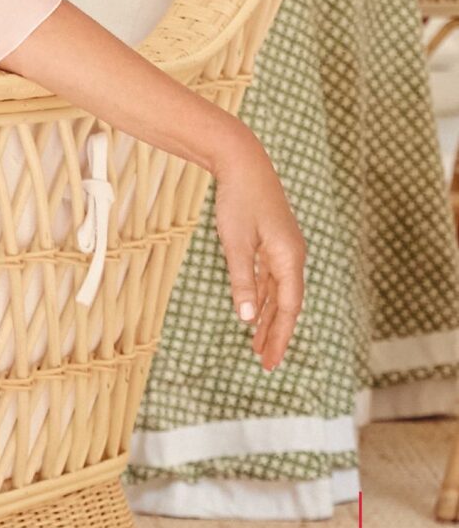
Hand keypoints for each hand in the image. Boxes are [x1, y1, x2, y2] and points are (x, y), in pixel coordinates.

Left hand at [210, 131, 304, 369]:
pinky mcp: (272, 242)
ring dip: (268, 319)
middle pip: (287, 305)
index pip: (288, 308)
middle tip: (265, 363)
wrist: (244, 164)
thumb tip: (246, 318)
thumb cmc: (239, 202)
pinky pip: (270, 279)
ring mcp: (284, 249)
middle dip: (275, 335)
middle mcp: (292, 256)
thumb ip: (242, 281)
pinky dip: (262, 298)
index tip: (268, 361)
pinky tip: (252, 312)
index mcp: (289, 259)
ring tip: (257, 345)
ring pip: (278, 293)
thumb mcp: (236, 244)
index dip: (279, 337)